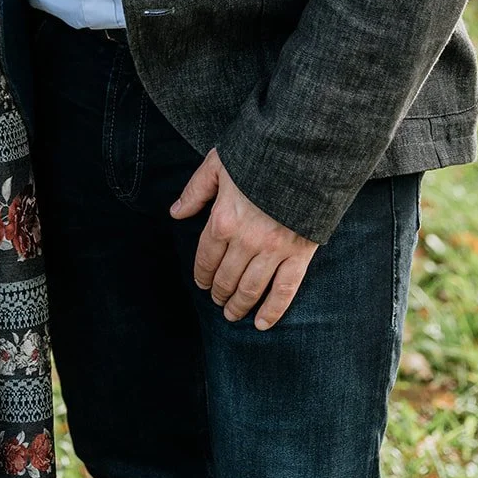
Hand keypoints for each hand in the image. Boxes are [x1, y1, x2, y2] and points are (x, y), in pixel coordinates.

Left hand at [170, 148, 317, 329]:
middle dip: (219, 292)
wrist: (302, 153)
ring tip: (233, 314)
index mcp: (223, 220)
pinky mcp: (299, 254)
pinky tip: (262, 323)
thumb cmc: (257, 154)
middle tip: (217, 301)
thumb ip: (195, 191)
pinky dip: (273, 311)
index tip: (201, 284)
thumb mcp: (218, 164)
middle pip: (227, 278)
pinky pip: (285, 291)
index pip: (206, 258)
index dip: (202, 274)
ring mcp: (274, 250)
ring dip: (239, 305)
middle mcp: (246, 241)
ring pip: (251, 289)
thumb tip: (176, 213)